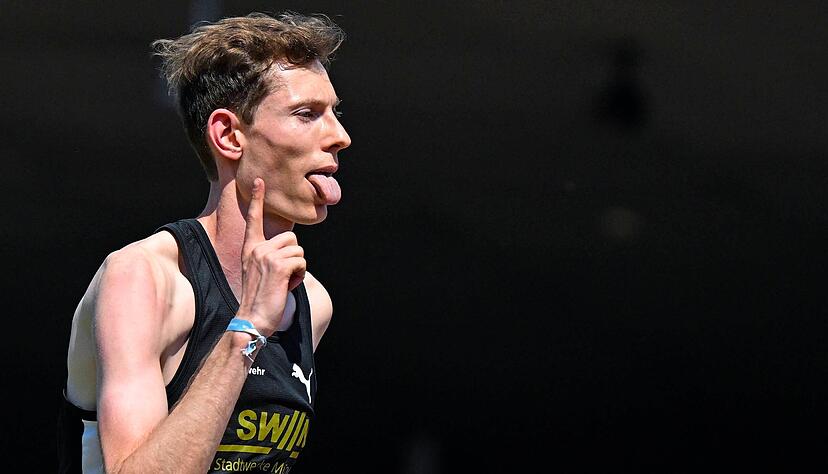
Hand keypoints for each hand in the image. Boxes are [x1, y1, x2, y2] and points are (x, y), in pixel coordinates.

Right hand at [235, 178, 305, 335]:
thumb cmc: (260, 299)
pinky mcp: (278, 266)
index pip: (253, 219)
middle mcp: (256, 249)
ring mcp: (266, 256)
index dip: (257, 198)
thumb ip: (270, 257)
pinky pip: (301, 262)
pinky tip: (287, 286)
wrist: (252, 319)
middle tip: (281, 277)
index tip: (259, 180)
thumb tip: (290, 250)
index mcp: (250, 249)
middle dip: (293, 258)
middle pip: (291, 238)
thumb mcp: (259, 272)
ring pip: (298, 251)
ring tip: (283, 283)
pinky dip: (299, 276)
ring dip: (297, 268)